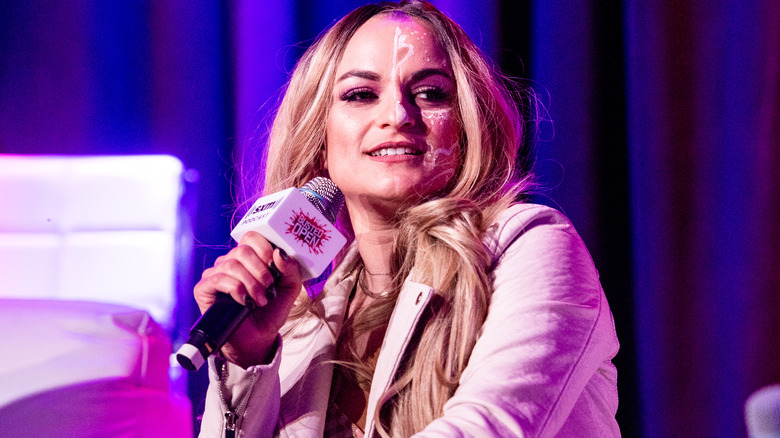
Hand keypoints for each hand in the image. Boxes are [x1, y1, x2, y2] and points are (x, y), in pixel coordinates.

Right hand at [193, 231, 302, 367]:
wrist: (259, 338)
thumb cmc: (271, 311)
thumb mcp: (289, 289)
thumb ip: (291, 269)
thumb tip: (280, 253)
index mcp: (249, 258)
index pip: (251, 236)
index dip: (264, 247)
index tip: (275, 265)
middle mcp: (230, 262)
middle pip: (242, 250)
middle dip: (261, 270)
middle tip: (269, 287)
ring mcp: (215, 274)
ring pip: (231, 264)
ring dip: (251, 283)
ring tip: (260, 300)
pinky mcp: (204, 289)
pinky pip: (218, 279)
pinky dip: (236, 289)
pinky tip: (245, 301)